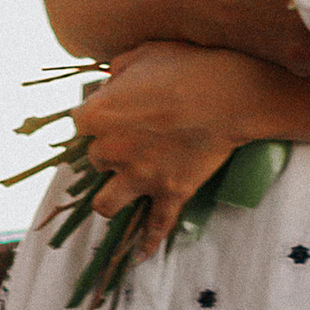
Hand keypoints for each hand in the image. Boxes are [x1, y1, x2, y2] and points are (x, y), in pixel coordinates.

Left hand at [70, 41, 259, 254]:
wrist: (231, 94)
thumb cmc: (186, 65)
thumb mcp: (143, 53)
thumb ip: (117, 70)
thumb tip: (111, 82)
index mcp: (97, 116)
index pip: (79, 123)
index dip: (95, 118)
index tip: (112, 113)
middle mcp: (110, 151)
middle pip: (93, 161)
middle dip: (107, 153)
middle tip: (129, 142)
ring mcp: (140, 177)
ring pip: (106, 204)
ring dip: (110, 198)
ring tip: (119, 193)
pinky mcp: (170, 194)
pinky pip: (155, 228)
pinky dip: (147, 244)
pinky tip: (140, 256)